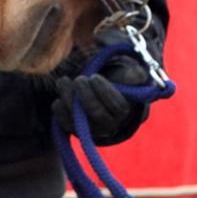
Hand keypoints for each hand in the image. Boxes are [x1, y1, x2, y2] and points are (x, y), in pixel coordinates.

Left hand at [52, 31, 154, 145]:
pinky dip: (60, 112)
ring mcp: (92, 129)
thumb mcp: (122, 67)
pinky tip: (58, 99)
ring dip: (70, 100)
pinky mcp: (76, 130)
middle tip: (79, 79)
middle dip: (86, 96)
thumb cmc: (109, 73)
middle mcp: (110, 123)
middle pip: (97, 114)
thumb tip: (139, 76)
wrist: (92, 86)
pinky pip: (67, 126)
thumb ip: (131, 69)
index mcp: (123, 108)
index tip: (94, 77)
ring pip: (81, 120)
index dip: (105, 92)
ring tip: (64, 82)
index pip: (118, 106)